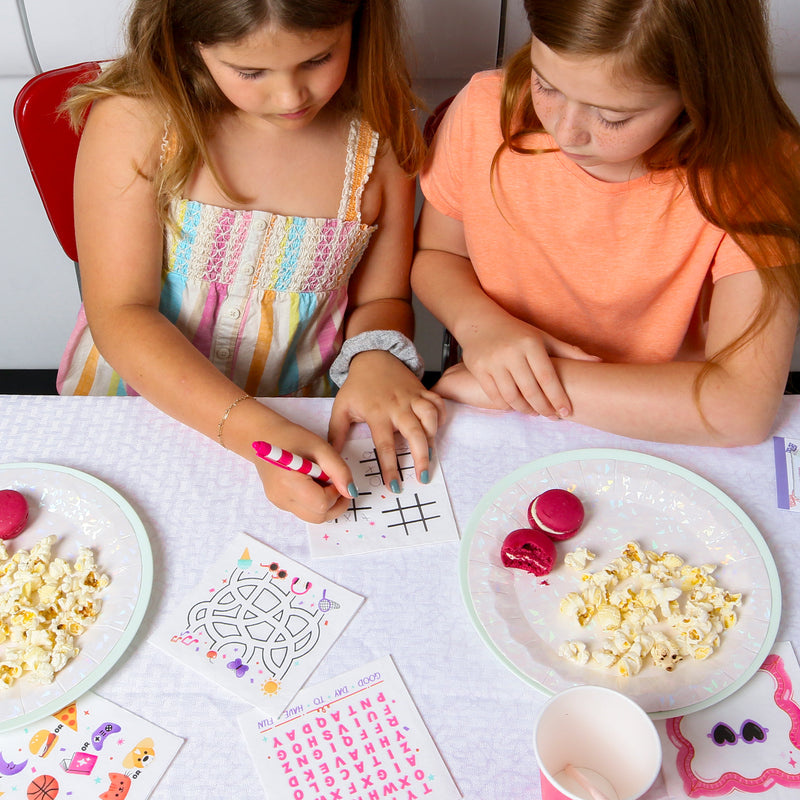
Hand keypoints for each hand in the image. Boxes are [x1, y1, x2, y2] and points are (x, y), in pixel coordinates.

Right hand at [251, 419, 355, 523]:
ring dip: (326, 504)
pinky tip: (312, 484)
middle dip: (335, 504)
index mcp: (289, 482)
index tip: (336, 478)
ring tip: (323, 481)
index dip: (336, 494)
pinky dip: (315, 502)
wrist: (265, 437)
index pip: (322, 504)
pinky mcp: (280, 504)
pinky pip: (305, 511)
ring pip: (313, 517)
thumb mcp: (321, 448)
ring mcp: (279, 503)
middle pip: (318, 517)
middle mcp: (281, 498)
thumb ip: (339, 470)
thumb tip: (351, 492)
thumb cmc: (292, 438)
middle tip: (337, 485)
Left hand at [328, 350, 445, 491]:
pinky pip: (438, 404)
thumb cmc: (357, 385)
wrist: (373, 356)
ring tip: (430, 455)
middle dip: (421, 458)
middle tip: (423, 478)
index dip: (390, 467)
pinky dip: (441, 417)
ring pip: (430, 418)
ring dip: (433, 438)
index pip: (385, 446)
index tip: (394, 486)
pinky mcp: (423, 390)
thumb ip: (336, 433)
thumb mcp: (341, 407)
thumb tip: (332, 457)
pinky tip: (437, 430)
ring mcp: (413, 397)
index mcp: (377, 413)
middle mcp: (398, 406)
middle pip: (415, 434)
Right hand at [458, 312, 599, 415]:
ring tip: (534, 412)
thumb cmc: (517, 332)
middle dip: (544, 408)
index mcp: (530, 343)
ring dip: (525, 409)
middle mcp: (511, 352)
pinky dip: (506, 405)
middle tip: (552, 417)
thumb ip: (569, 351)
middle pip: (531, 390)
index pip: (547, 377)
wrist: (479, 322)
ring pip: (512, 396)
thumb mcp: (542, 337)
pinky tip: (515, 406)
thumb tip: (599, 362)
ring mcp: (492, 361)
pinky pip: (494, 396)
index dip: (558, 397)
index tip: (567, 412)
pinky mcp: (478, 369)